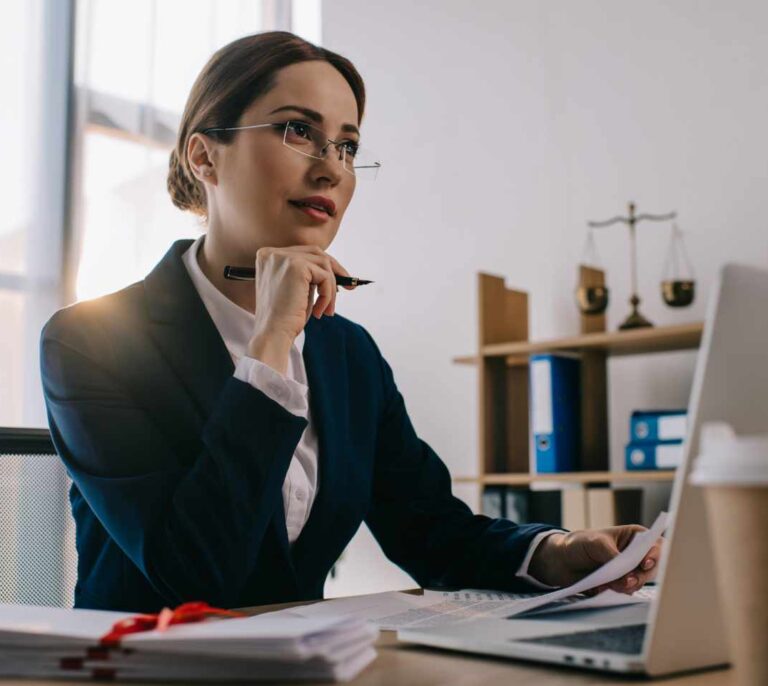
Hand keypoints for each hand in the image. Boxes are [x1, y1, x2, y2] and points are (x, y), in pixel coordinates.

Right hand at [249, 245, 354, 343]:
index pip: (304, 253)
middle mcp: (272, 254)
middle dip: (335, 270)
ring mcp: (282, 258)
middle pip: (315, 252)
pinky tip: (320, 311)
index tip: (339, 280)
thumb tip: (335, 269)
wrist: (273, 334)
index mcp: (267, 257)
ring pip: (323, 264)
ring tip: (327, 310)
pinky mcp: (295, 266)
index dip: (324, 266)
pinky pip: (325, 276)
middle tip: (349, 287)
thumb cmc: (284, 318)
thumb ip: (307, 275)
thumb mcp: (294, 289)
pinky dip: (328, 295)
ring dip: (330, 289)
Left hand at [527, 525, 662, 593]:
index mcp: (634, 537)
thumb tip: (625, 575)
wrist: (561, 560)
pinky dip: (616, 592)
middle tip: (626, 581)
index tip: (645, 563)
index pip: (655, 545)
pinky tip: (603, 587)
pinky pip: (625, 592)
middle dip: (640, 576)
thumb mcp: (595, 544)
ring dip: (627, 585)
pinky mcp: (619, 585)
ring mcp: (628, 571)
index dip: (655, 555)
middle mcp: (635, 555)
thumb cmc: (579, 544)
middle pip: (652, 568)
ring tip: (610, 584)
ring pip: (639, 582)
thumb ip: (612, 557)